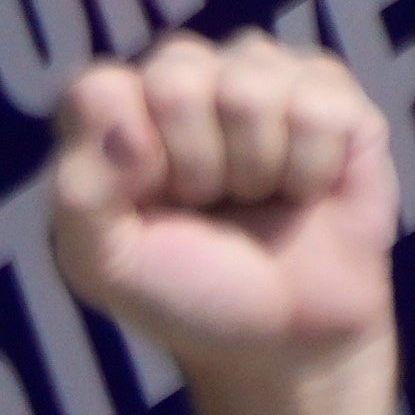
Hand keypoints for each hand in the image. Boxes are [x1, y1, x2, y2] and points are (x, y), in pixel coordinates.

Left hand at [51, 34, 399, 414]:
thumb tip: (127, 128)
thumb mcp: (102, 264)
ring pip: (248, 85)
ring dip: (254, 166)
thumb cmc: (186, 290)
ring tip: (255, 197)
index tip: (148, 202)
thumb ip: (80, 194)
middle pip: (175, 76)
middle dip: (194, 163)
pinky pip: (319, 104)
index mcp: (113, 111)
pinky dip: (311, 166)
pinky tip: (305, 190)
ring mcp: (262, 79)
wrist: (283, 338)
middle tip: (208, 203)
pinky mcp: (333, 98)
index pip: (100, 89)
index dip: (127, 156)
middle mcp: (184, 79)